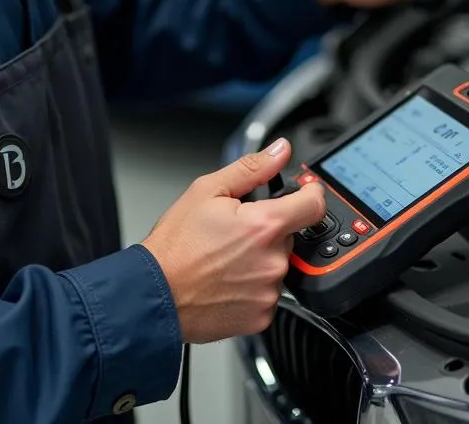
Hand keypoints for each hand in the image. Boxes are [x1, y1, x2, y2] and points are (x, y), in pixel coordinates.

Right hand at [140, 139, 324, 343]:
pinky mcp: (261, 316)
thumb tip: (280, 151)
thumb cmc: (175, 246)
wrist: (154, 295)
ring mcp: (268, 292)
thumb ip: (252, 168)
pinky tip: (227, 280)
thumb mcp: (207, 190)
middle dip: (269, 229)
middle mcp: (273, 261)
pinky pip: (268, 292)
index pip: (314, 204)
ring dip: (261, 258)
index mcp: (264, 226)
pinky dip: (253, 286)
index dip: (310, 193)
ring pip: (278, 264)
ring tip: (226, 258)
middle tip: (236, 232)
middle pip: (290, 235)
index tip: (303, 192)